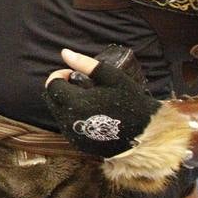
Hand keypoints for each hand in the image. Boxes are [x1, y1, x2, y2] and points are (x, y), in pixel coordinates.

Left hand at [43, 48, 160, 156]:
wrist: (147, 133)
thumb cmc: (130, 102)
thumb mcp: (111, 77)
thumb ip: (86, 64)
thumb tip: (64, 52)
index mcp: (74, 103)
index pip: (52, 85)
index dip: (59, 75)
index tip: (72, 73)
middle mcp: (68, 121)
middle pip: (51, 99)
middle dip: (60, 88)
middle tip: (77, 84)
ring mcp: (73, 135)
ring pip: (57, 113)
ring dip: (65, 103)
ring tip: (85, 98)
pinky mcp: (79, 144)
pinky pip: (67, 127)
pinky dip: (72, 117)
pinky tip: (89, 113)